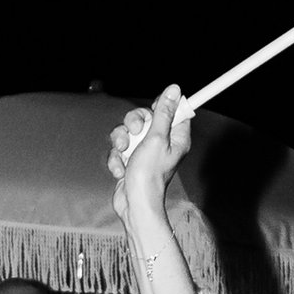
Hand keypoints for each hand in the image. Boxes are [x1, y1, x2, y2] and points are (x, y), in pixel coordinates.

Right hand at [109, 84, 192, 232]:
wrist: (134, 204)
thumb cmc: (149, 175)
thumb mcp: (156, 138)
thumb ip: (163, 113)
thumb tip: (174, 90)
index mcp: (176, 137)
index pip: (175, 111)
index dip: (162, 106)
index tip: (153, 111)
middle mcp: (162, 143)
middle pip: (146, 117)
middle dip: (133, 123)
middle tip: (133, 131)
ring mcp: (145, 152)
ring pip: (129, 132)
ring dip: (121, 141)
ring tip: (123, 154)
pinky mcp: (131, 161)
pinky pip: (120, 148)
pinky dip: (117, 158)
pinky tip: (120, 170)